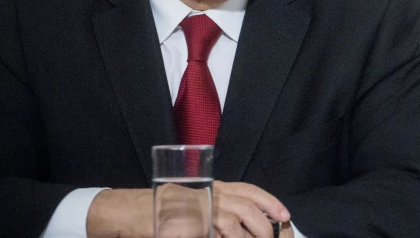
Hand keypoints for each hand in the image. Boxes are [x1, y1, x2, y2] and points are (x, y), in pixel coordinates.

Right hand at [86, 182, 291, 237]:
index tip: (285, 215)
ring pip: (234, 221)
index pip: (250, 191)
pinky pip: (216, 234)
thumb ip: (220, 212)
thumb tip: (246, 226)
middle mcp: (210, 193)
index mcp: (216, 186)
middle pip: (247, 207)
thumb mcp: (199, 204)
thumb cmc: (166, 209)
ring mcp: (200, 208)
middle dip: (264, 225)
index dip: (270, 202)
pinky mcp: (191, 225)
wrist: (134, 212)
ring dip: (248, 236)